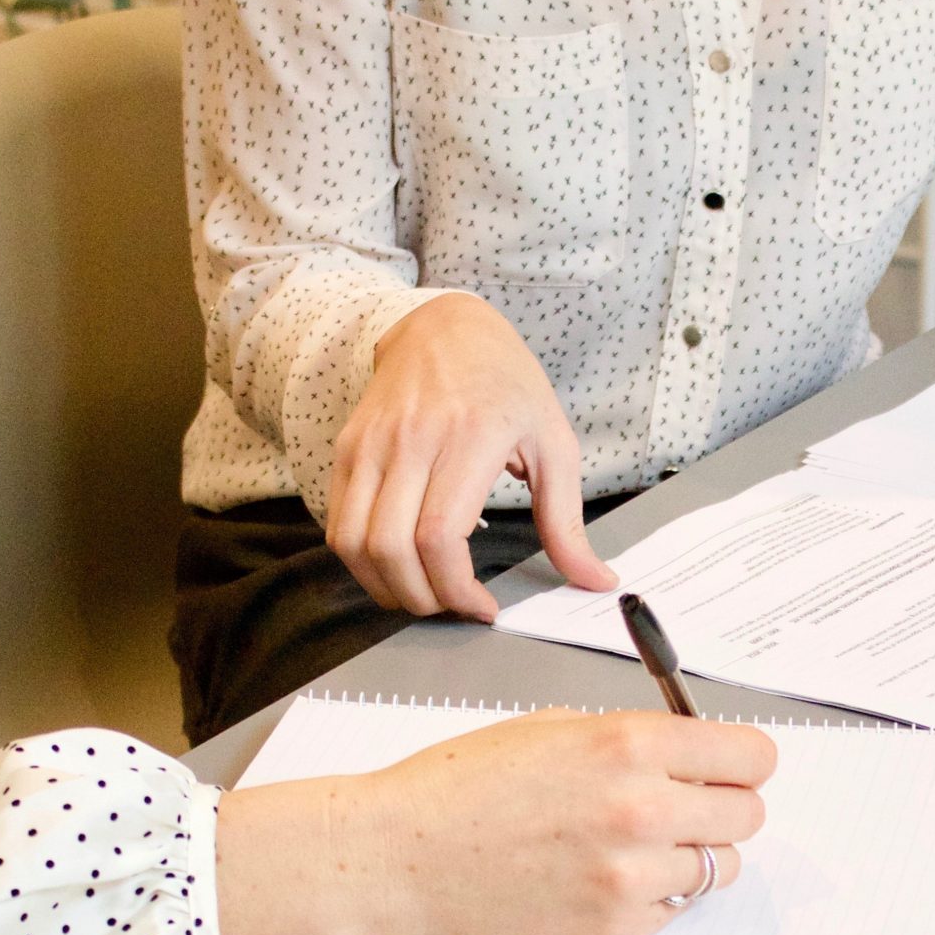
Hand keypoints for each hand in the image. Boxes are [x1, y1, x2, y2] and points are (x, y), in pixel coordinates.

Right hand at [213, 709, 775, 934]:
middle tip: (684, 804)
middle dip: (721, 805)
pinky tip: (604, 875)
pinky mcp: (613, 928)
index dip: (742, 760)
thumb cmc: (464, 783)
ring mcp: (630, 877)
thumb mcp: (555, 727)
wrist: (403, 853)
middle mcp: (642, 809)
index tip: (730, 765)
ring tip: (638, 843)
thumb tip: (693, 753)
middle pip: (747, 815)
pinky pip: (674, 910)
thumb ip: (633, 738)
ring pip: (719, 868)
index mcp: (629, 744)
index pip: (752, 757)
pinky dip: (654, 895)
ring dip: (692, 854)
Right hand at [328, 293, 615, 620]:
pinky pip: (338, 524)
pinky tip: (396, 566)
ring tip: (422, 593)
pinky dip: (361, 561)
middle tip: (452, 607)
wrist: (444, 328)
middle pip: (391, 548)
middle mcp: (412, 439)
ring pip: (354, 543)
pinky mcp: (347, 449)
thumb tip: (595, 580)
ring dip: (384, 587)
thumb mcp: (554, 442)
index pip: (439, 535)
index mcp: (471, 436)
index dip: (456, 589)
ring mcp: (371, 443)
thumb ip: (567, 521)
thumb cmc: (505, 384)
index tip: (482, 607)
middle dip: (422, 599)